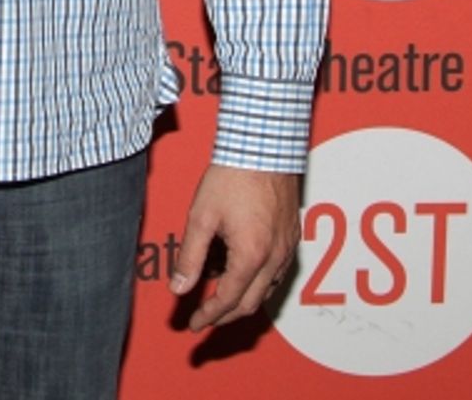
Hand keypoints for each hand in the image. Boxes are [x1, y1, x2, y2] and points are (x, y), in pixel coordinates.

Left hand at [170, 164, 298, 330]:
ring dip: (244, 300)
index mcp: (251, 257)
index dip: (208, 316)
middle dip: (225, 315)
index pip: (227, 300)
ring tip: (221, 299)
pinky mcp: (293, 235)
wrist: (264, 146)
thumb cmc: (232, 176)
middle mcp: (274, 258)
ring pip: (267, 289)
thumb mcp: (202, 217)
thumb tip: (179, 289)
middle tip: (204, 319)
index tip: (193, 324)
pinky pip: (278, 272)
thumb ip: (190, 256)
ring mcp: (287, 247)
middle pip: (250, 303)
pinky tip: (245, 273)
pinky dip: (259, 282)